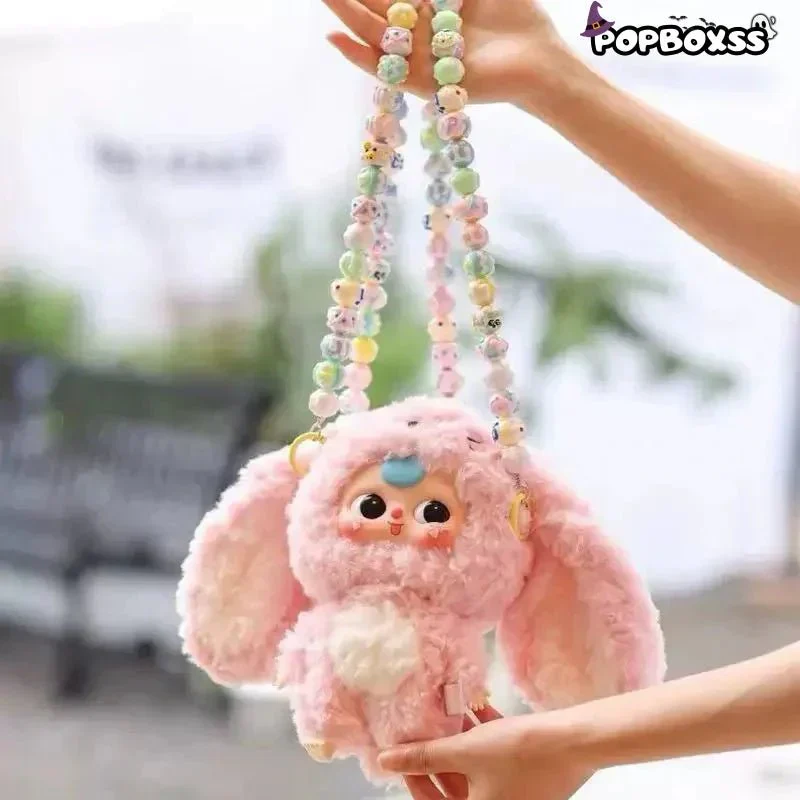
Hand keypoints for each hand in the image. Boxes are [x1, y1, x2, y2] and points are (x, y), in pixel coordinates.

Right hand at [321, 0, 574, 108]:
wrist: (540, 60)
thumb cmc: (519, 16)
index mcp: (434, 5)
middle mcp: (422, 32)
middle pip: (377, 9)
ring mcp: (421, 58)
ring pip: (374, 35)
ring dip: (346, 16)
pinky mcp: (425, 83)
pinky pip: (387, 70)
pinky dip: (360, 56)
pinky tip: (336, 38)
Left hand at [379, 706, 591, 799]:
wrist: (574, 740)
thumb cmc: (520, 751)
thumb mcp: (464, 752)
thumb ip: (423, 756)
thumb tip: (386, 760)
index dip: (414, 778)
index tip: (402, 752)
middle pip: (454, 785)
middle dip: (437, 755)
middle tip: (422, 729)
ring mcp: (513, 790)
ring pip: (476, 767)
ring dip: (460, 741)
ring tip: (445, 712)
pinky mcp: (528, 772)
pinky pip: (496, 756)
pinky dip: (484, 735)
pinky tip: (474, 706)